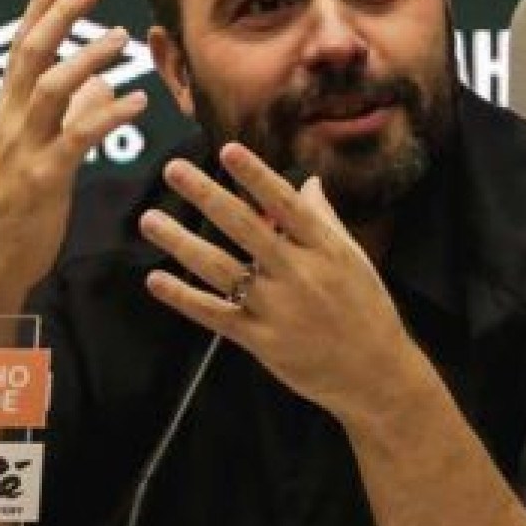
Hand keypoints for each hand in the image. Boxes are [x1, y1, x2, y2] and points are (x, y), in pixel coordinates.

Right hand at [0, 0, 147, 303]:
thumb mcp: (44, 153)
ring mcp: (24, 149)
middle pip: (30, 54)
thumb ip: (73, 115)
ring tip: (121, 36)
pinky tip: (136, 100)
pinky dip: (107, 114)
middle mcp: (10, 122)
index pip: (22, 46)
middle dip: (59, 14)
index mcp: (7, 113)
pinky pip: (76, 137)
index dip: (40, 6)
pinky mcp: (43, 179)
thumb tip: (104, 82)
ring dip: (85, 57)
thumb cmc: (19, 210)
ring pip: (50, 88)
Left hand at [138, 142, 417, 419]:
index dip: (256, 176)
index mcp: (325, 249)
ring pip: (221, 269)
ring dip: (182, 243)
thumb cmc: (367, 309)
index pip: (285, 204)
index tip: (228, 151)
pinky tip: (156, 279)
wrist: (376, 374)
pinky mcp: (262, 342)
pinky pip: (216, 315)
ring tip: (150, 220)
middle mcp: (300, 275)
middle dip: (207, 196)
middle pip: (246, 228)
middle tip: (174, 169)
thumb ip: (325, 219)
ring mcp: (278, 309)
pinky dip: (184, 298)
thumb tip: (308, 181)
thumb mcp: (354, 259)